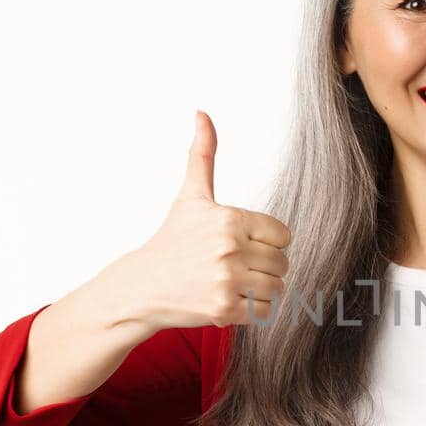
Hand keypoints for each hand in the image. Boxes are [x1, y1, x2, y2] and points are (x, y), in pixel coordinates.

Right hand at [113, 110, 291, 332]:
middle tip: (235, 266)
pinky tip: (229, 299)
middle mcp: (229, 248)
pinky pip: (265, 311)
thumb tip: (202, 113)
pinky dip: (253, 310)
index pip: (283, 235)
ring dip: (262, 290)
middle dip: (265, 267)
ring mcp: (226, 280)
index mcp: (230, 219)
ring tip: (234, 283)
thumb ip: (203, 155)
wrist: (142, 286)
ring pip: (277, 288)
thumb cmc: (172, 240)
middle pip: (283, 263)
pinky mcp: (223, 309)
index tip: (243, 244)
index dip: (268, 242)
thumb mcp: (191, 196)